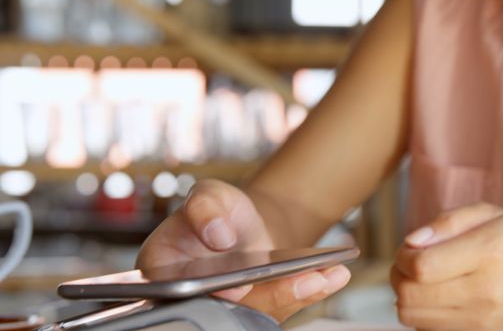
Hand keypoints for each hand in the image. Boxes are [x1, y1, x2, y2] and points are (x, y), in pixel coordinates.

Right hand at [137, 179, 350, 321]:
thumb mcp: (209, 196)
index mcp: (165, 270)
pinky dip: (310, 290)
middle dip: (270, 296)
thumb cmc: (218, 212)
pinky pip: (285, 305)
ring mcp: (231, 307)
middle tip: (306, 281)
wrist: (242, 225)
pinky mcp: (260, 309)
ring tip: (327, 275)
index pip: (184, 287)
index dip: (211, 291)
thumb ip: (204, 208)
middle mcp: (197, 297)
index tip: (238, 287)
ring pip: (262, 311)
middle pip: (229, 307)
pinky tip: (333, 275)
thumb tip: (218, 235)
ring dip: (297, 295)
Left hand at [391, 202, 502, 329]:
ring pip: (411, 316)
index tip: (410, 247)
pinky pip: (425, 328)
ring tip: (419, 278)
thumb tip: (412, 242)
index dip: (403, 256)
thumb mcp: (486, 214)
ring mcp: (481, 319)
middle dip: (398, 275)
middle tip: (409, 262)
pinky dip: (419, 311)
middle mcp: (485, 291)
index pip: (423, 267)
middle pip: (411, 294)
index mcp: (488, 252)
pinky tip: (432, 295)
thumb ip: (446, 222)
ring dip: (404, 295)